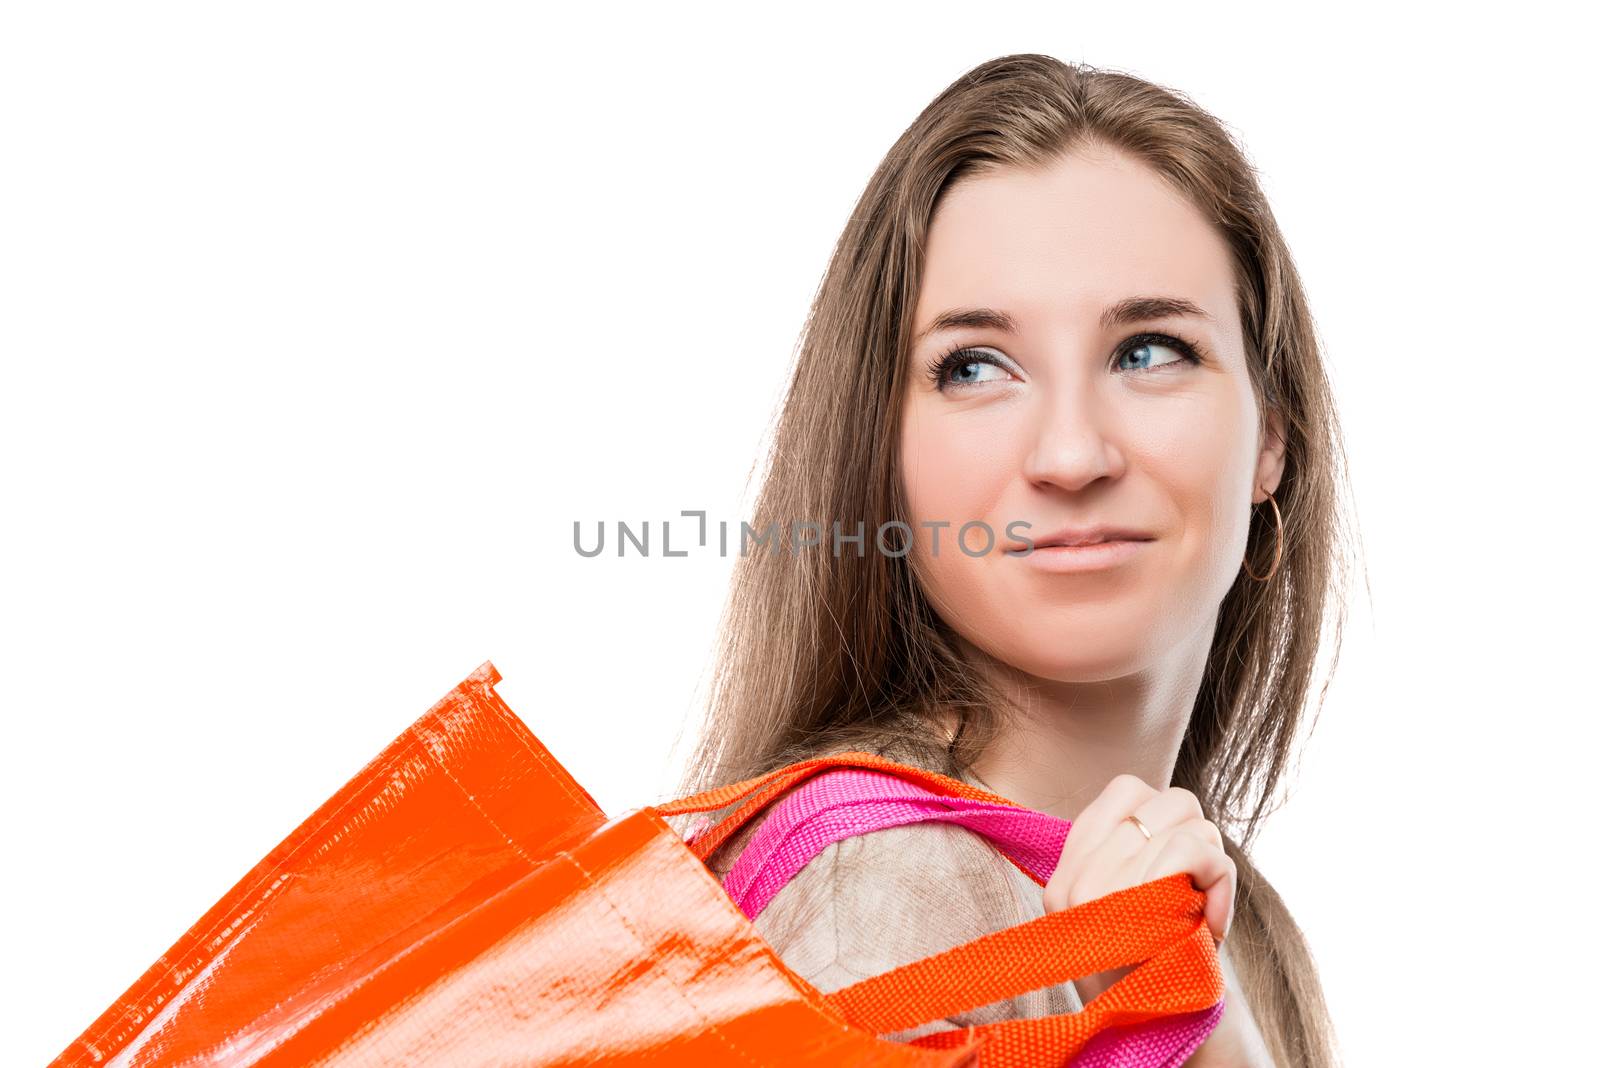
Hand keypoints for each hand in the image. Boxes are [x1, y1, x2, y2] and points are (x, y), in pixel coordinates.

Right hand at [1041, 773, 1234, 1005]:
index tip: (1176, 862)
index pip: (1125, 791)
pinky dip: (1220, 883)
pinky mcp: (1134, 900)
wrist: (1155, 1037)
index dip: (1166, 813)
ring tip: (1200, 906)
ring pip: (1187, 819)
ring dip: (1210, 861)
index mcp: (1068, 875)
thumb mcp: (1125, 917)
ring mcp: (1099, 889)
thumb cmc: (1150, 976)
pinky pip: (1194, 848)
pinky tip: (1213, 922)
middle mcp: (1074, 879)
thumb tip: (1165, 808)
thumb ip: (1128, 862)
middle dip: (1199, 838)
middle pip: (1169, 801)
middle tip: (1196, 888)